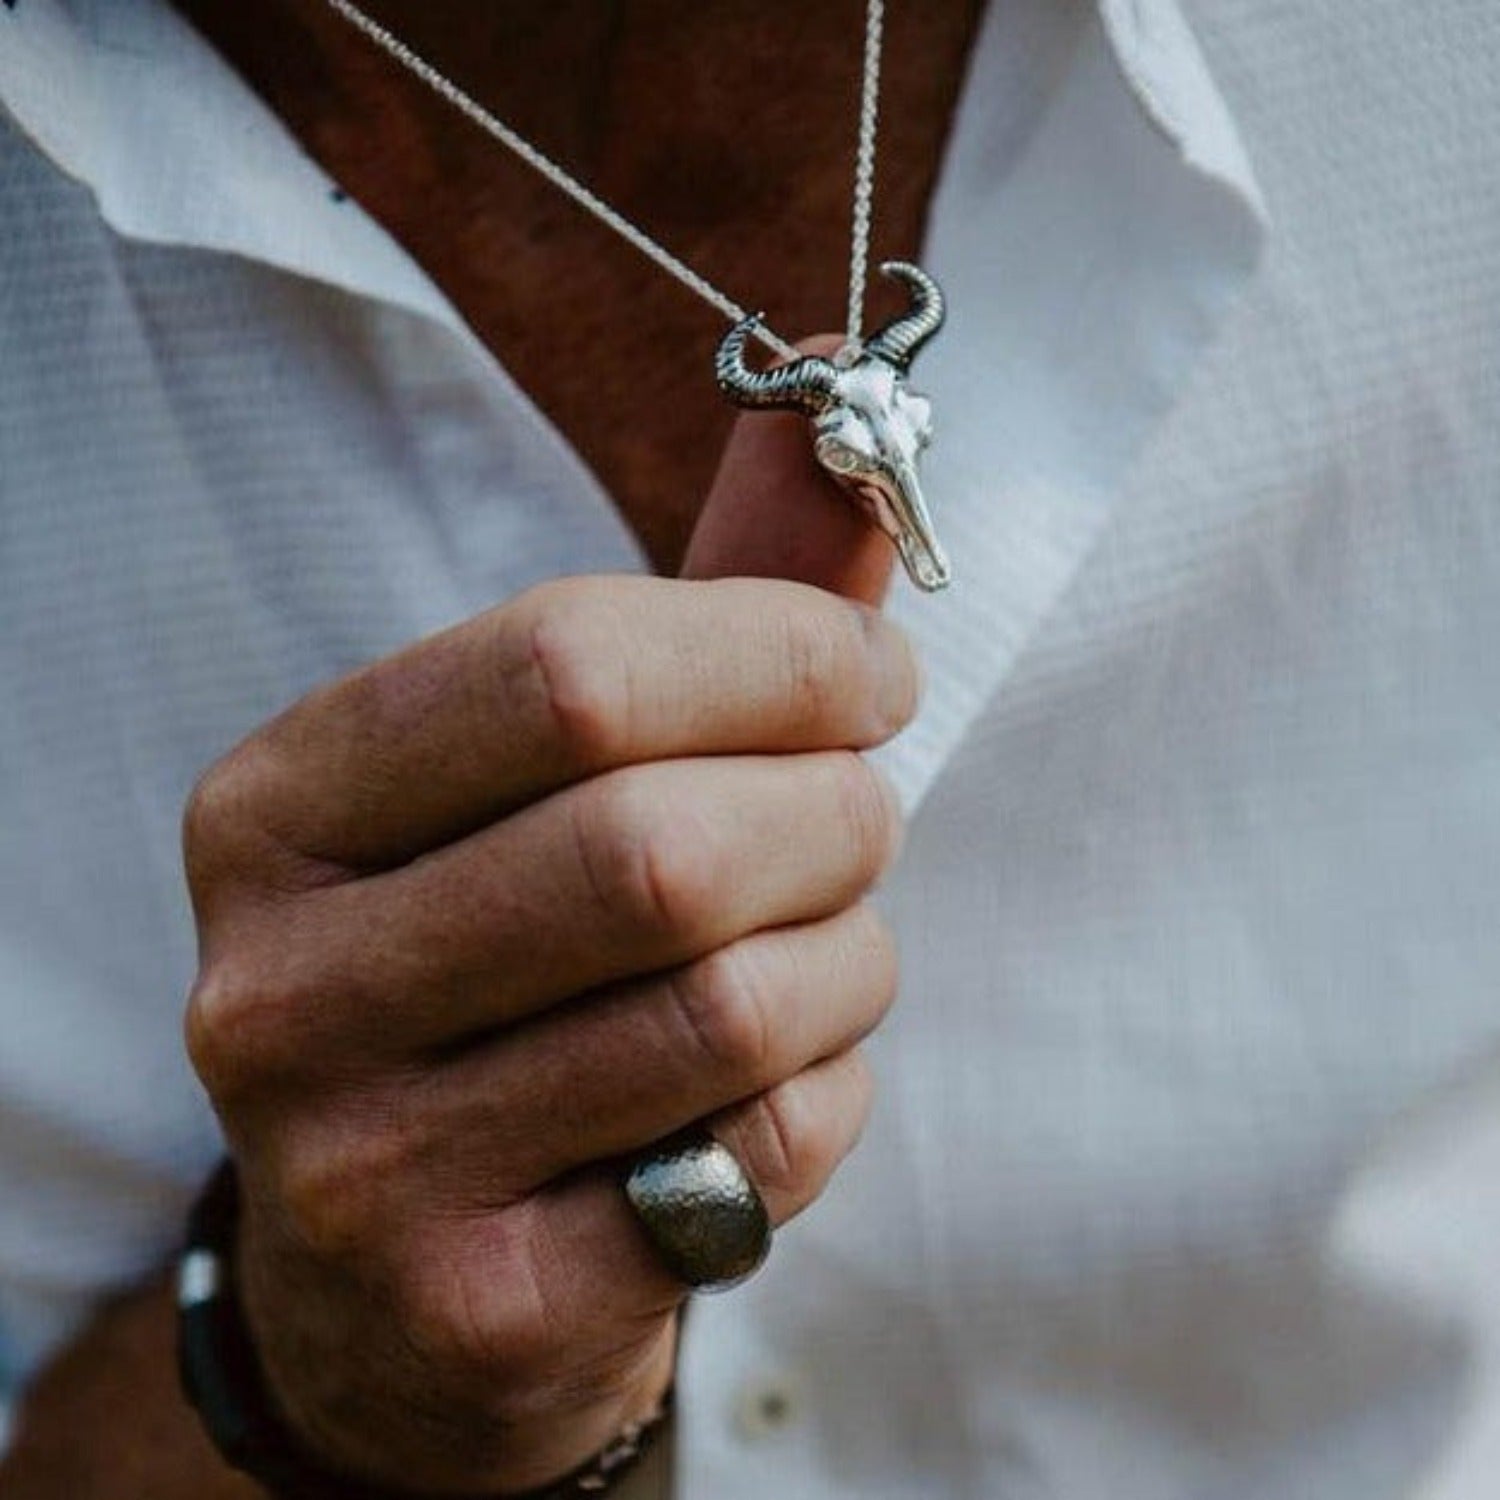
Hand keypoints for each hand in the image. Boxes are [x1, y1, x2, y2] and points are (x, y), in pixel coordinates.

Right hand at [182, 410, 917, 1493]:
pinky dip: (832, 1087)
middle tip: (869, 809)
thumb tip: (834, 408)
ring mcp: (359, 1159)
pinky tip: (788, 1077)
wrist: (401, 1269)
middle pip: (657, 845)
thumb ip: (695, 602)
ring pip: (728, 1006)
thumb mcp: (544, 780)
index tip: (872, 672)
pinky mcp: (477, 1300)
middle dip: (834, 809)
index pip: (567, 666)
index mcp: (279, 804)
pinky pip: (756, 1150)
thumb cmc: (500, 964)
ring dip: (852, 954)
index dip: (775, 652)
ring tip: (838, 942)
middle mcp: (280, 981)